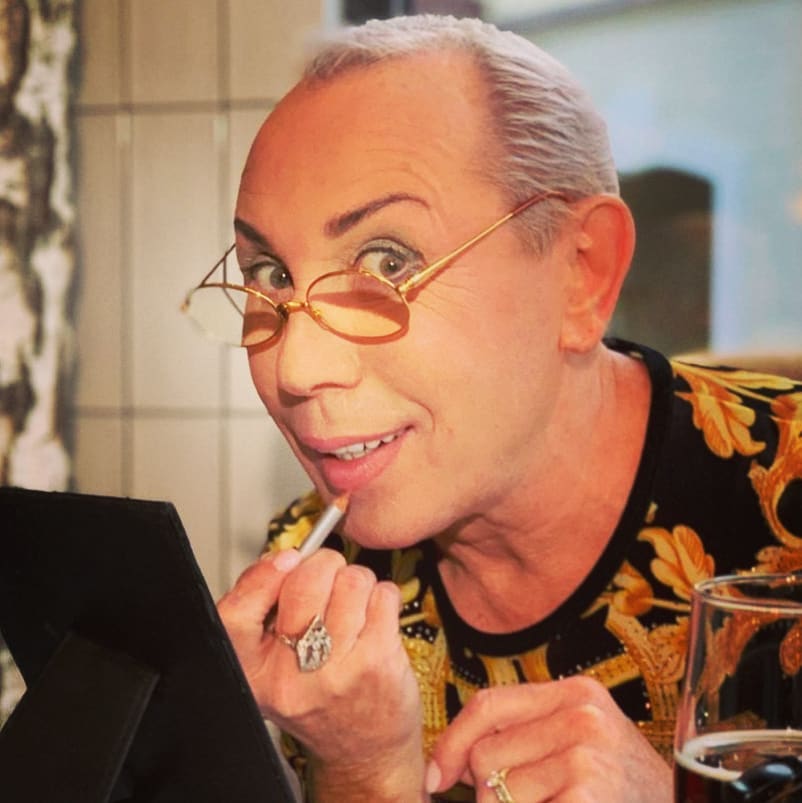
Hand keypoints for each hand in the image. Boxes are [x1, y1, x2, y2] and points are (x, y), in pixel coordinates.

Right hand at [218, 548, 426, 800]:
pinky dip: (383, 596)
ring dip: (357, 582)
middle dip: (323, 565)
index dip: (260, 577)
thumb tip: (287, 557)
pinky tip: (376, 618)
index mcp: (255, 674)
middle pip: (303, 583)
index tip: (285, 559)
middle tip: (329, 578)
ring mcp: (336, 670)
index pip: (234, 616)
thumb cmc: (321, 699)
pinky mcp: (377, 663)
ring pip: (350, 581)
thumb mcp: (275, 667)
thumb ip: (269, 613)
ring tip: (354, 606)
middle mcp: (291, 677)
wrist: (363, 752)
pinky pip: (382, 595)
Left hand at [427, 676, 671, 801]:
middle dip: (490, 792)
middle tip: (534, 802)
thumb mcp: (580, 745)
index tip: (437, 777)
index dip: (452, 743)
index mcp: (576, 693)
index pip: (487, 705)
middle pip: (486, 754)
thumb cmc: (622, 792)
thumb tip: (444, 769)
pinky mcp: (587, 794)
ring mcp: (588, 755)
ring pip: (497, 793)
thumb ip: (525, 737)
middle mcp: (582, 715)